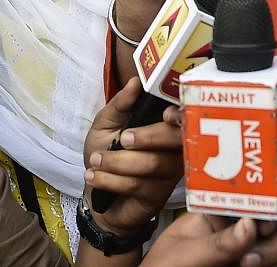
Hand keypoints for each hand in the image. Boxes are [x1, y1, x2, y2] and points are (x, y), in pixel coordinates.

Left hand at [83, 78, 182, 235]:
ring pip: (153, 164)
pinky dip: (111, 179)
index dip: (179, 114)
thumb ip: (120, 104)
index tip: (165, 113)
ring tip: (95, 160)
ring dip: (118, 161)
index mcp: (164, 125)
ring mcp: (169, 174)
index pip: (183, 115)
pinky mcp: (158, 196)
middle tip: (122, 139)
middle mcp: (173, 148)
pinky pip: (138, 185)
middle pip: (175, 139)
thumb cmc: (105, 154)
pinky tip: (93, 176)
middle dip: (148, 137)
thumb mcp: (105, 125)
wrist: (96, 196)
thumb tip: (135, 81)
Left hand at [142, 215, 276, 266]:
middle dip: (276, 237)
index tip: (265, 223)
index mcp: (218, 215)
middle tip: (251, 257)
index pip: (254, 198)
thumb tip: (251, 224)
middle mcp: (239, 233)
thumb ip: (216, 242)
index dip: (267, 205)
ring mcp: (249, 254)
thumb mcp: (182, 255)